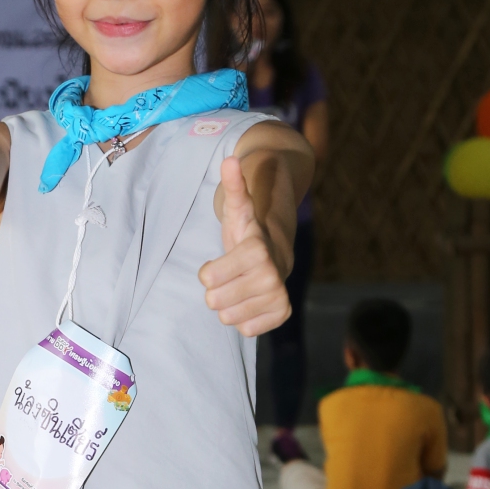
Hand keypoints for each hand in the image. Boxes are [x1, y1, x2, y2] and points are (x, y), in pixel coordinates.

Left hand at [200, 154, 290, 337]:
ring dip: (228, 305)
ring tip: (239, 288)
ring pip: (228, 318)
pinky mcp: (281, 315)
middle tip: (229, 277)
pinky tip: (249, 301)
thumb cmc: (248, 234)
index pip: (208, 277)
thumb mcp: (238, 210)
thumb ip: (234, 186)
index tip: (217, 263)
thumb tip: (230, 159)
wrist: (276, 255)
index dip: (208, 272)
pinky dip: (243, 318)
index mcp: (256, 251)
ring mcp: (278, 297)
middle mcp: (272, 276)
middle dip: (216, 291)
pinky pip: (245, 329)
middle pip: (215, 301)